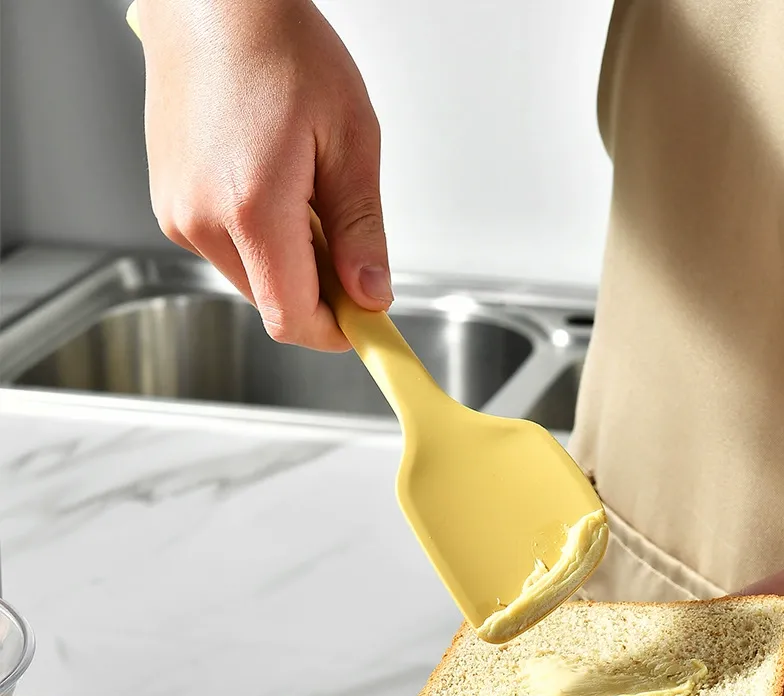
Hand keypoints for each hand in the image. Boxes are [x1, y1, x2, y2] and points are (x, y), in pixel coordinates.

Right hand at [138, 0, 390, 349]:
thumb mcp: (350, 140)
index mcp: (250, 208)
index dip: (335, 332)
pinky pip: (227, 249)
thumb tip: (370, 295)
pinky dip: (261, 239)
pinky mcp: (169, 203)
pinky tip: (274, 185)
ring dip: (290, 262)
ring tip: (305, 193)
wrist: (213, 1)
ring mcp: (177, 213)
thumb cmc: (279, 47)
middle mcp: (200, 220)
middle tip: (346, 238)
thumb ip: (361, 231)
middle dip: (319, 291)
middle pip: (273, 303)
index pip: (292, 318)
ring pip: (252, 279)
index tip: (366, 324)